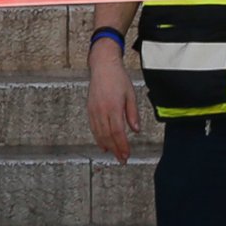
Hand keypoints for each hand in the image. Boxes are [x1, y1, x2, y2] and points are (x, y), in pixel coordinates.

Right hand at [85, 36, 139, 161]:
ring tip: (114, 154)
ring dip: (107, 146)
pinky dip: (98, 138)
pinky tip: (103, 144)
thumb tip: (135, 130)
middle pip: (108, 136)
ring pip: (99, 133)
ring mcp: (94, 110)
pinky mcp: (90, 109)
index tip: (127, 155)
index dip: (122, 146)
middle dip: (115, 149)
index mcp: (114, 107)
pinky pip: (93, 127)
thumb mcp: (131, 95)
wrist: (102, 66)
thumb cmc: (118, 78)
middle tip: (122, 159)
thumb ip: (132, 114)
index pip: (118, 132)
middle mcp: (102, 110)